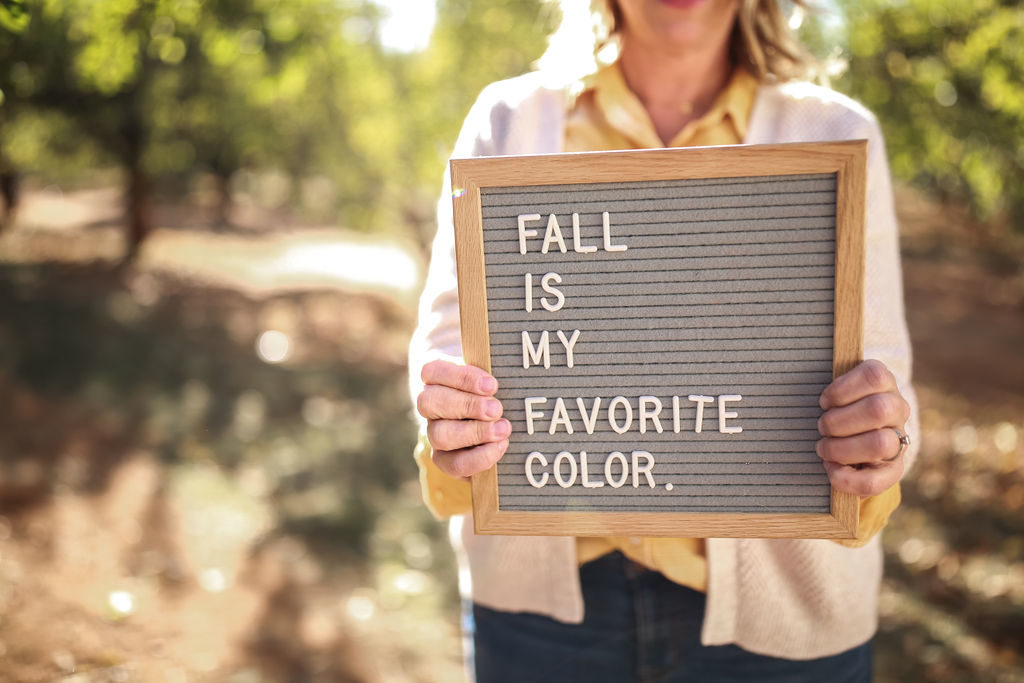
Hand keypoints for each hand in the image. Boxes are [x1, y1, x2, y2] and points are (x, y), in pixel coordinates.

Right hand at [416, 359, 509, 478]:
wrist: (496, 425)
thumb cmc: (492, 396)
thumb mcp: (491, 382)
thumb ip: (490, 378)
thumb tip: (496, 383)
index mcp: (436, 380)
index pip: (432, 372)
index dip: (461, 378)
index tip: (492, 385)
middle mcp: (430, 407)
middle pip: (429, 402)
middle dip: (467, 405)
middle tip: (496, 409)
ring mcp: (434, 434)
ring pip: (440, 435)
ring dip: (474, 432)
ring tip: (502, 429)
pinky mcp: (445, 460)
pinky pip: (454, 464)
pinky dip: (479, 457)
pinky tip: (499, 446)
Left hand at [817, 359, 910, 497]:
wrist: (859, 434)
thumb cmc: (839, 407)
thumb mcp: (837, 391)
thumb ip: (832, 390)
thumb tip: (817, 399)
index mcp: (884, 383)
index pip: (874, 377)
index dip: (842, 390)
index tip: (824, 402)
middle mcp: (897, 409)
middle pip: (878, 410)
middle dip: (838, 421)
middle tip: (822, 427)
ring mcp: (899, 439)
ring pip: (880, 444)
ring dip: (842, 449)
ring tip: (824, 448)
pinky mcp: (894, 469)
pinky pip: (874, 481)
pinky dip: (845, 478)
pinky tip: (831, 468)